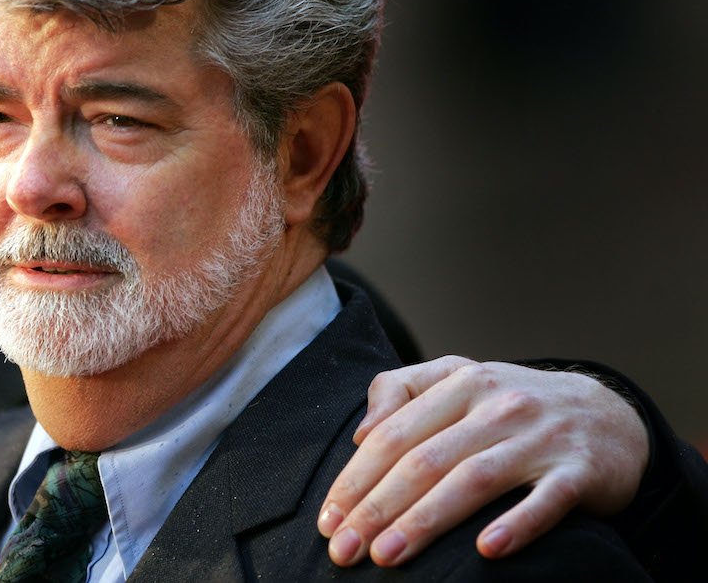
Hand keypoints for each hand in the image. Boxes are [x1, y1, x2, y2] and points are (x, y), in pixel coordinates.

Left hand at [316, 356, 648, 566]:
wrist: (610, 415)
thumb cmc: (514, 406)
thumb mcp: (459, 381)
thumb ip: (403, 391)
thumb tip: (361, 433)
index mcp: (460, 384)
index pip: (393, 434)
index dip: (356, 478)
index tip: (327, 519)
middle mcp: (497, 406)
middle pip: (425, 459)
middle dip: (377, 508)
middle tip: (344, 550)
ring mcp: (539, 438)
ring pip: (473, 479)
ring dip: (426, 521)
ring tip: (387, 556)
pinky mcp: (579, 471)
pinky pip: (545, 501)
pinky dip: (516, 525)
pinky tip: (485, 551)